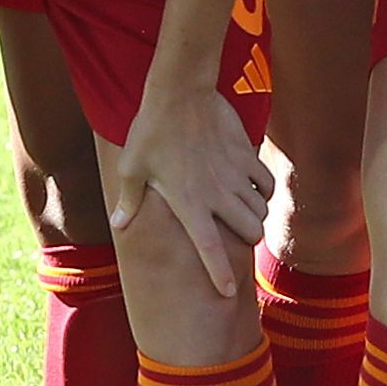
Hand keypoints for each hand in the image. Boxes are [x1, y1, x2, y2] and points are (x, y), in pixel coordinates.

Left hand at [107, 80, 276, 298]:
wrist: (181, 91)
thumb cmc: (151, 131)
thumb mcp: (132, 168)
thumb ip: (129, 201)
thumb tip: (119, 225)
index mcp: (189, 204)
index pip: (209, 249)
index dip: (220, 274)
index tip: (227, 293)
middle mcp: (217, 195)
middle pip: (249, 232)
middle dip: (246, 240)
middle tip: (235, 236)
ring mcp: (235, 175)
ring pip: (260, 210)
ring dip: (255, 216)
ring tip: (243, 213)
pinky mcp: (246, 155)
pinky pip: (266, 183)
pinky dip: (264, 191)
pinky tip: (254, 189)